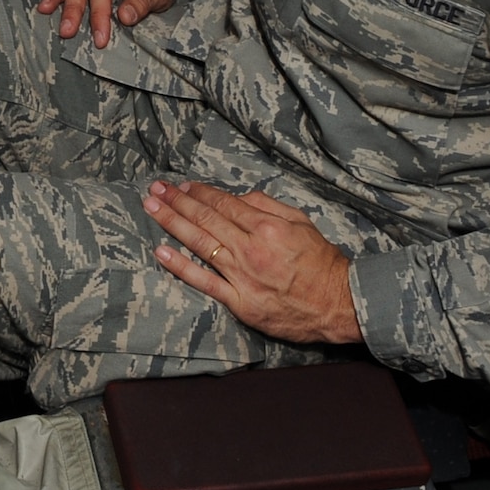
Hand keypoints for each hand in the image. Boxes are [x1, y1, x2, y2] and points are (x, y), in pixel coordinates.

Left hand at [142, 181, 361, 345]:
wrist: (337, 304)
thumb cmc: (320, 262)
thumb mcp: (301, 222)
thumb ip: (268, 206)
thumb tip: (239, 196)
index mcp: (267, 226)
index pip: (223, 203)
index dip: (199, 193)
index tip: (180, 185)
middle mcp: (251, 248)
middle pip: (206, 219)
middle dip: (177, 201)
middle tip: (155, 188)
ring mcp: (243, 276)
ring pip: (200, 244)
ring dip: (172, 223)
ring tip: (151, 207)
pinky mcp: (240, 302)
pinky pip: (205, 281)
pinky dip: (181, 266)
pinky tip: (161, 251)